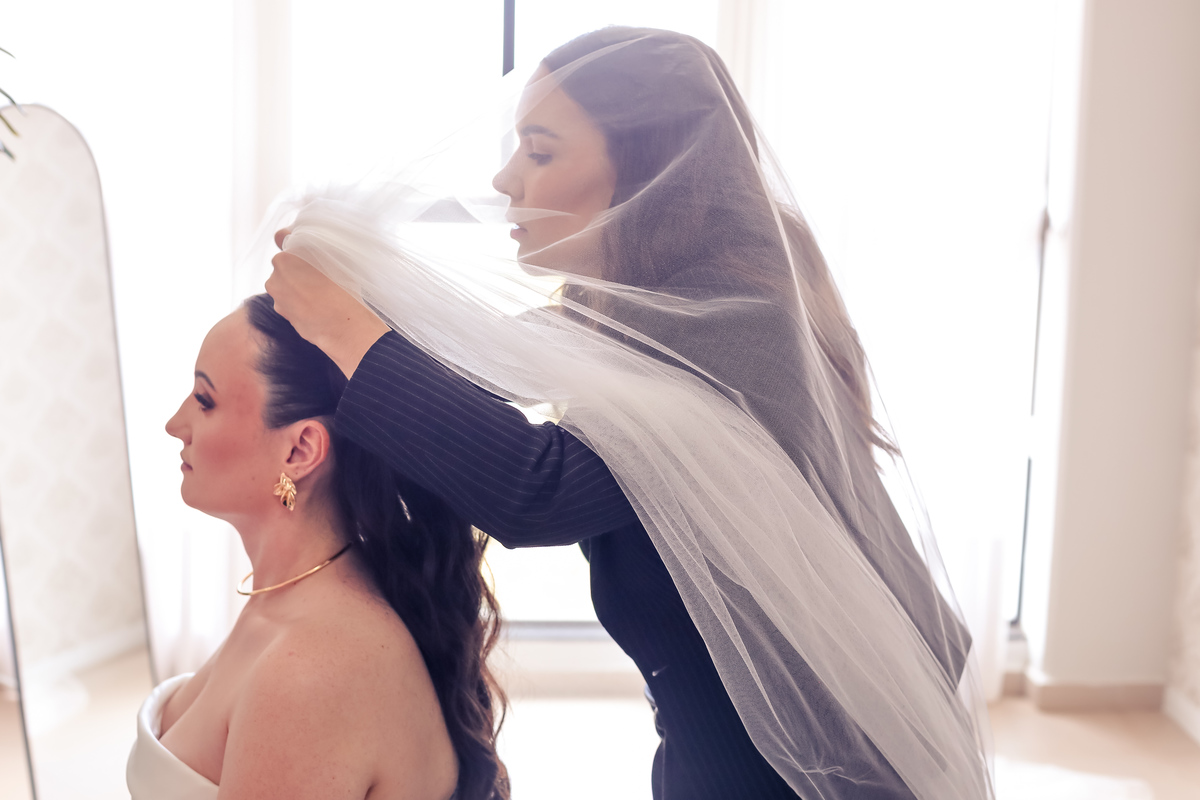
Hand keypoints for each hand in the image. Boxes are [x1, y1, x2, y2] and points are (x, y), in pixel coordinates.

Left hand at [267, 227, 390, 377]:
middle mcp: (276, 274)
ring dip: (297, 284)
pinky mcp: (281, 312)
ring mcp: (277, 295)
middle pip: (285, 262)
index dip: (293, 238)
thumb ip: (317, 247)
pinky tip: (316, 306)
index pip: (281, 236)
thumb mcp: (337, 257)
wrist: (342, 325)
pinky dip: (298, 301)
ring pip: (285, 282)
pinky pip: (288, 300)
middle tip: (320, 273)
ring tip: (321, 293)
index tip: (305, 246)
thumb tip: (312, 247)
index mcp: (286, 256)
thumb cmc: (343, 289)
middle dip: (298, 265)